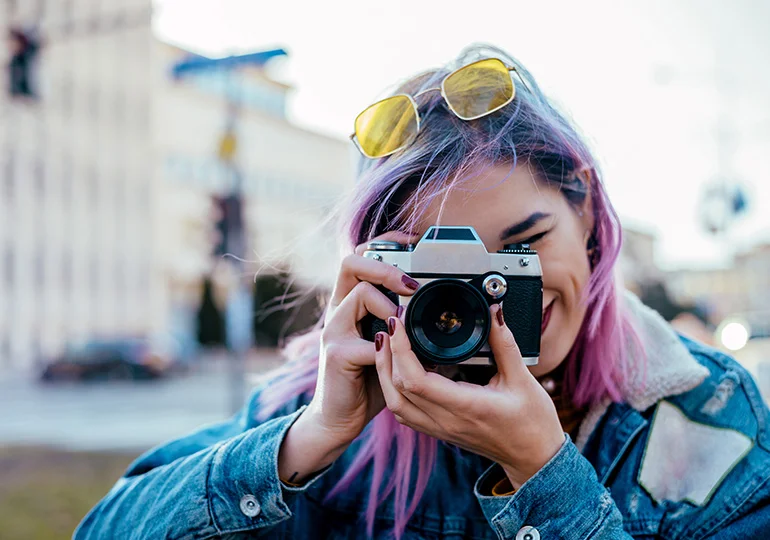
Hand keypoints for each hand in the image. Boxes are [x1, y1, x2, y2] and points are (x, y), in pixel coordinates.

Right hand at [279, 232, 419, 483]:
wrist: (340, 418)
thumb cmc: (369, 382)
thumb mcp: (394, 350)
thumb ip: (412, 332)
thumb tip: (453, 324)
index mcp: (354, 304)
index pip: (362, 256)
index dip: (386, 244)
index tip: (414, 243)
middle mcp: (340, 310)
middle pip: (351, 262)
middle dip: (386, 265)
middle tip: (411, 284)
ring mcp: (335, 330)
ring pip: (359, 292)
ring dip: (388, 302)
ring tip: (404, 321)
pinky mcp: (336, 354)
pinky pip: (364, 340)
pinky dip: (388, 346)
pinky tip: (397, 354)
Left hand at [374, 304, 564, 487]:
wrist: (533, 458)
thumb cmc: (532, 422)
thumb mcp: (523, 379)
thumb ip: (505, 344)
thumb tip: (494, 311)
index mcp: (466, 406)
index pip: (416, 380)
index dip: (400, 349)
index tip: (399, 323)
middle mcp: (446, 421)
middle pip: (397, 390)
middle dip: (387, 354)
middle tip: (390, 323)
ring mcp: (439, 428)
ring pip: (395, 403)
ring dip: (384, 372)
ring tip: (386, 343)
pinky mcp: (438, 431)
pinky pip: (404, 412)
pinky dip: (394, 388)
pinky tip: (398, 368)